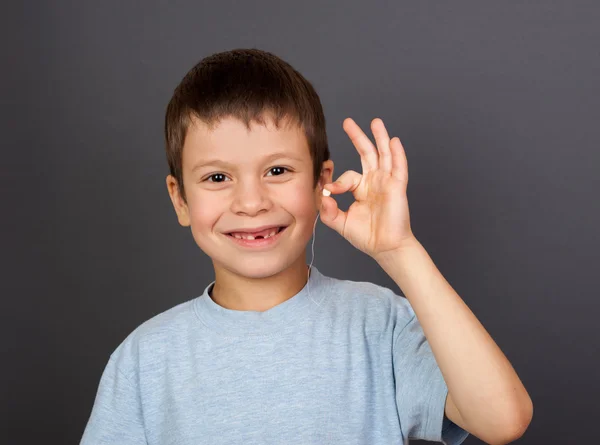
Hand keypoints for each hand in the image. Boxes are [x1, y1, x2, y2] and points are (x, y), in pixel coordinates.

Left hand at [320, 118, 416, 261]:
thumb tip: (323, 195)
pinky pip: (398, 167)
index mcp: (362, 189)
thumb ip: (328, 210)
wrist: (385, 247)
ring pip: (384, 155)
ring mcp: (387, 182)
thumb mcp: (340, 222)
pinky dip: (397, 153)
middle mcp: (375, 182)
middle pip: (367, 154)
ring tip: (375, 121)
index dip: (336, 179)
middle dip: (358, 137)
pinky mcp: (397, 187)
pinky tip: (393, 141)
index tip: (327, 187)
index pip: (347, 175)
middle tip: (348, 122)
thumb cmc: (367, 236)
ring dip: (379, 137)